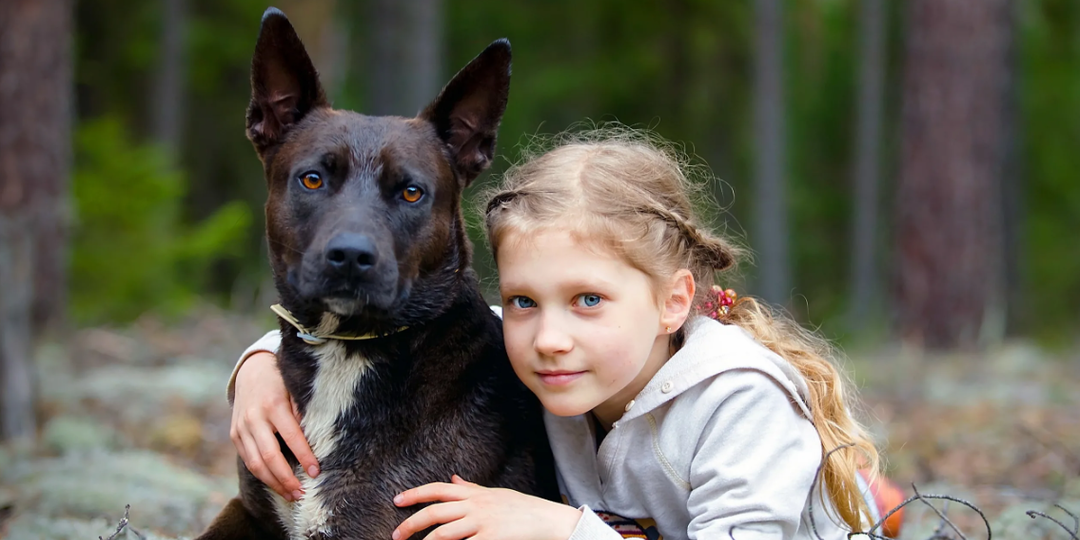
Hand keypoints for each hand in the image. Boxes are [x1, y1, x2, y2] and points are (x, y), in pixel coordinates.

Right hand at [230, 351, 318, 501]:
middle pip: (269, 456)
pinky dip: (261, 475)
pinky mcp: (234, 435)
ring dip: (273, 483)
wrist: (251, 371)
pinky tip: (276, 484)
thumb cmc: (281, 381)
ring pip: (255, 464)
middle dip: (286, 479)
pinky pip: (247, 460)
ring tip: (290, 495)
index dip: (304, 456)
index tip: (316, 472)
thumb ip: (303, 412)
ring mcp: (241, 428)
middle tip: (302, 494)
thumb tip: (315, 439)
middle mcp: (254, 418)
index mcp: (273, 405)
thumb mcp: (295, 390)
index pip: (292, 437)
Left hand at [391, 475, 580, 539]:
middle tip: (396, 535)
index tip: (397, 500)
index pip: (437, 489)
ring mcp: (483, 522)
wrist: (547, 519)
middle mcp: (475, 505)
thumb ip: (470, 488)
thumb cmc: (520, 507)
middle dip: (412, 523)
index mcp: (474, 493)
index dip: (415, 494)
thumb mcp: (494, 493)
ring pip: (444, 532)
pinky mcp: (491, 538)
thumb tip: (452, 479)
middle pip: (435, 512)